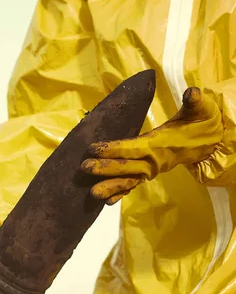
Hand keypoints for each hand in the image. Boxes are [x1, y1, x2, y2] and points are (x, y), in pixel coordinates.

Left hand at [81, 87, 222, 203]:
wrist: (210, 141)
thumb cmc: (202, 121)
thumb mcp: (202, 108)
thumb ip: (196, 101)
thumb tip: (193, 93)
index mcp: (161, 144)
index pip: (134, 147)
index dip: (115, 149)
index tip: (95, 148)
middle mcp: (155, 160)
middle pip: (127, 167)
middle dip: (105, 169)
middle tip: (84, 168)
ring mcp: (152, 169)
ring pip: (129, 180)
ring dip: (110, 186)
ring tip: (91, 193)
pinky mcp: (150, 173)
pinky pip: (134, 185)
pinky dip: (120, 193)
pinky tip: (106, 200)